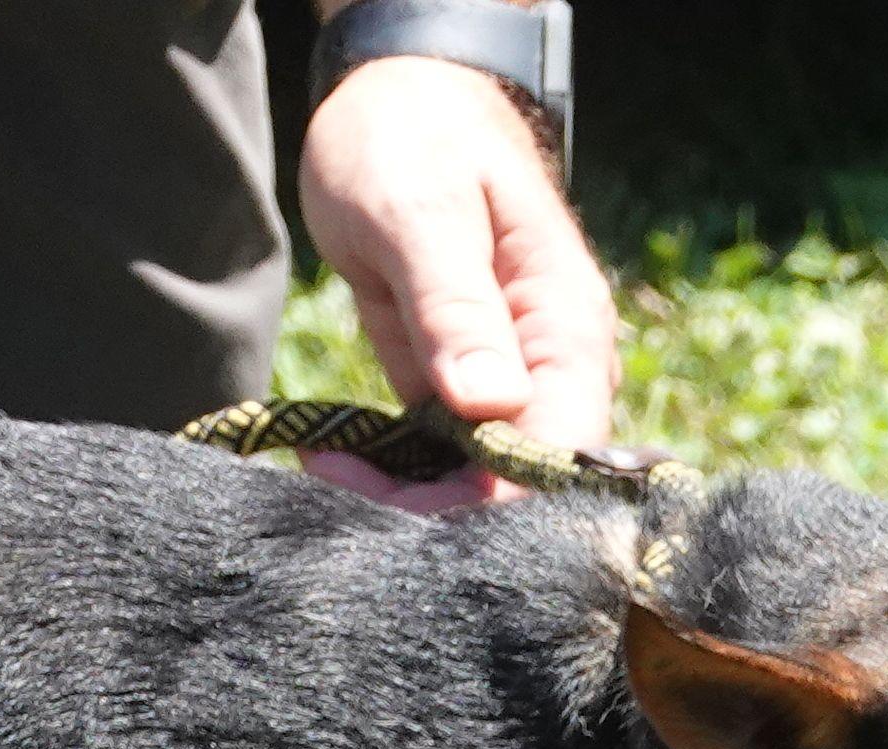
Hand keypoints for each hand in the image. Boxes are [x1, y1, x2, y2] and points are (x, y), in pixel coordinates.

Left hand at [297, 54, 619, 509]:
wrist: (394, 101)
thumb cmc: (411, 139)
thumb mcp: (420, 214)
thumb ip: (456, 308)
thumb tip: (493, 406)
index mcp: (564, 327)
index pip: (553, 455)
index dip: (481, 500)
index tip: (384, 488)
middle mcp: (550, 369)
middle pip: (515, 489)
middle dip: (429, 508)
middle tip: (331, 475)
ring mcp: (508, 386)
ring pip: (475, 486)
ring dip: (403, 499)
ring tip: (323, 464)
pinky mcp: (461, 392)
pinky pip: (441, 462)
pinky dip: (390, 476)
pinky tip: (334, 459)